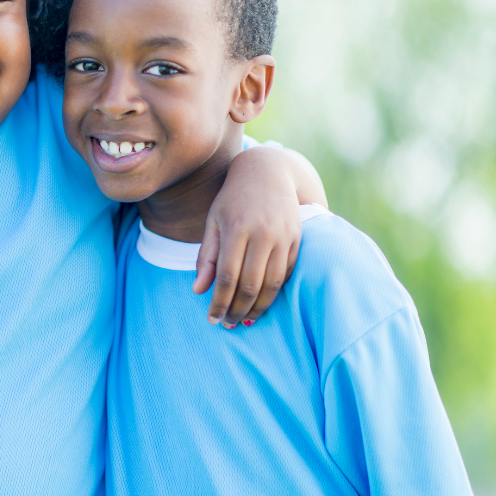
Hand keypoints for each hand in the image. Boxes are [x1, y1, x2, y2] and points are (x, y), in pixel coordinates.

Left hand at [193, 146, 303, 326]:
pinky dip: (275, 292)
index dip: (219, 302)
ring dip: (258, 307)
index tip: (212, 318)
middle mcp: (263, 234)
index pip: (227, 276)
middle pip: (251, 285)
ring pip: (273, 284)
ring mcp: (284, 237)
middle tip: (228, 324)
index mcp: (237, 229)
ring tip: (245, 320)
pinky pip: (287, 274)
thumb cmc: (233, 199)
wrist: (268, 172)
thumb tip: (198, 290)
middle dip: (238, 310)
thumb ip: (206, 256)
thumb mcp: (213, 222)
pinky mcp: (298, 240)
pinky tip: (262, 303)